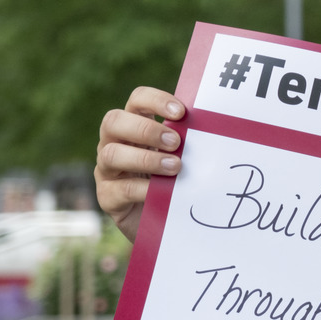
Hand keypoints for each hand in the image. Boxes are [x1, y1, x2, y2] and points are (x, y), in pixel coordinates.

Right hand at [94, 85, 183, 241]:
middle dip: (146, 130)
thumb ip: (186, 139)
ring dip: (145, 159)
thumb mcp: (180, 154)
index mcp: (134, 124)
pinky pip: (121, 189)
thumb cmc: (174, 177)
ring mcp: (106, 169)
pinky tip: (162, 190)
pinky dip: (143, 189)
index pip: (137, 100)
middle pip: (114, 121)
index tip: (181, 112)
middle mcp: (114, 142)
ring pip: (112, 154)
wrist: (162, 220)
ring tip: (174, 166)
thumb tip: (214, 124)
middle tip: (175, 142)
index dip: (156, 101)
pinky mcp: (107, 196)